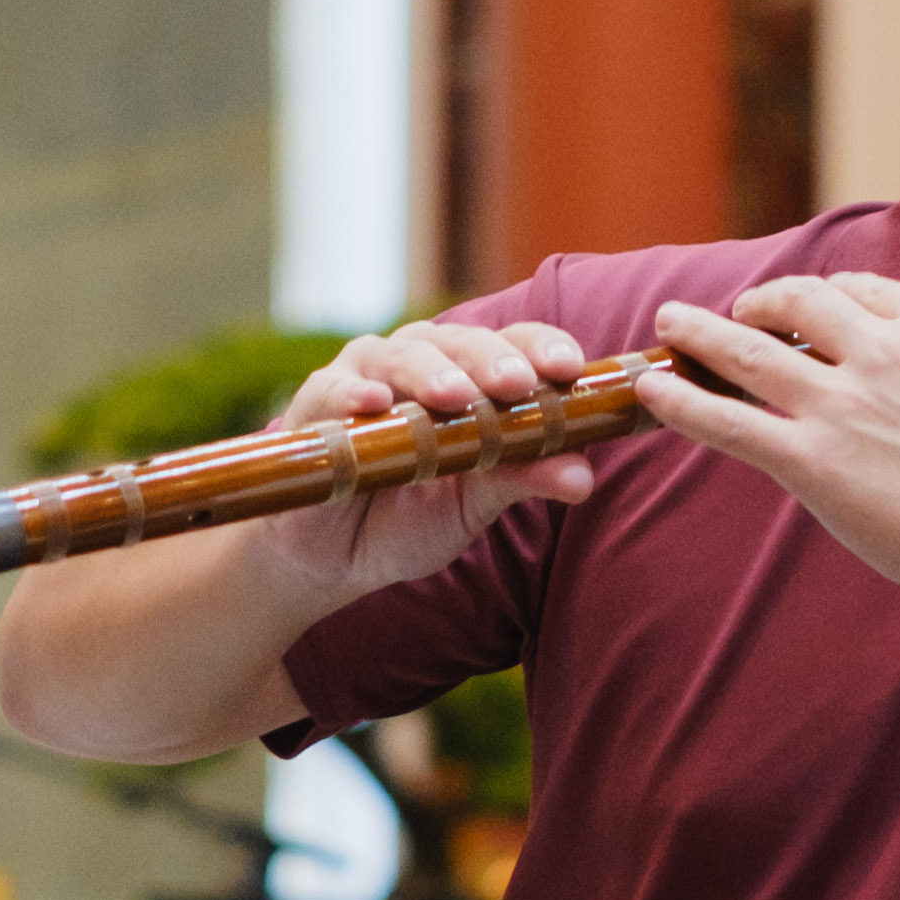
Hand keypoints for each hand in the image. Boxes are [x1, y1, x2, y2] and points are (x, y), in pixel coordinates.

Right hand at [253, 313, 612, 595]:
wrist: (336, 557)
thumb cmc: (412, 515)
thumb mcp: (476, 503)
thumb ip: (524, 477)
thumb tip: (584, 476)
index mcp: (470, 376)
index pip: (514, 344)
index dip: (542, 348)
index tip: (570, 369)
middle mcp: (421, 363)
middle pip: (462, 343)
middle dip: (492, 360)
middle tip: (517, 383)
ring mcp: (365, 376)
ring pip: (401, 357)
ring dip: (430, 373)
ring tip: (455, 395)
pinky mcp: (315, 402)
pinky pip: (334, 389)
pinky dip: (354, 394)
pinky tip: (375, 405)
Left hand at [637, 275, 899, 618]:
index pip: (857, 289)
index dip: (820, 298)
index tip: (802, 308)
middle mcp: (881, 350)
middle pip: (797, 302)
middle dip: (758, 303)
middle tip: (732, 311)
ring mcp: (843, 404)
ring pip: (749, 351)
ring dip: (701, 332)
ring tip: (671, 324)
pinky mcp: (813, 461)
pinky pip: (729, 420)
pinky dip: (682, 399)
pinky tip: (653, 389)